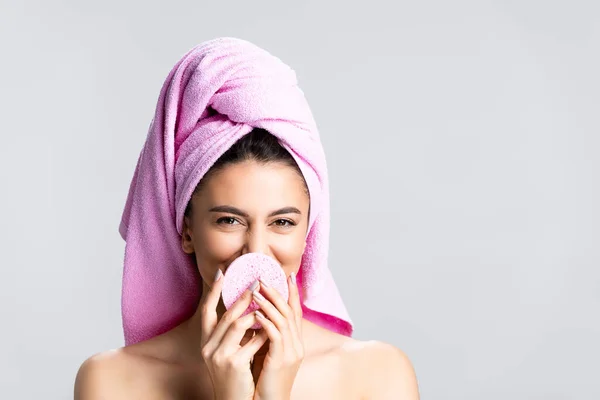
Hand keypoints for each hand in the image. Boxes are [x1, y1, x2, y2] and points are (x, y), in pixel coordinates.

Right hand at [200, 271, 268, 399]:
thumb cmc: (235, 376)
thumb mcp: (228, 352)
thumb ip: (233, 333)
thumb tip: (247, 308)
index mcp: (206, 343)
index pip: (206, 311)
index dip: (213, 292)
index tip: (222, 273)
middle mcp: (208, 348)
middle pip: (226, 315)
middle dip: (242, 296)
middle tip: (255, 281)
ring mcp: (220, 356)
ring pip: (238, 325)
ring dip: (254, 312)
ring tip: (266, 301)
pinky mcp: (234, 364)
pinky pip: (252, 341)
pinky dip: (263, 332)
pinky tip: (271, 327)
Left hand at [251, 272, 304, 399]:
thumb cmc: (264, 381)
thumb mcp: (268, 353)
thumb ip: (267, 336)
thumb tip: (257, 316)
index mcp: (295, 343)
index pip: (295, 312)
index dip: (292, 293)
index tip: (288, 275)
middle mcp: (297, 345)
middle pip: (291, 311)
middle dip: (278, 293)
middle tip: (265, 278)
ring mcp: (292, 352)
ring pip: (283, 320)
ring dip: (268, 304)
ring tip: (255, 292)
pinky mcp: (281, 360)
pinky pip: (275, 335)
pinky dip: (266, 322)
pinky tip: (255, 314)